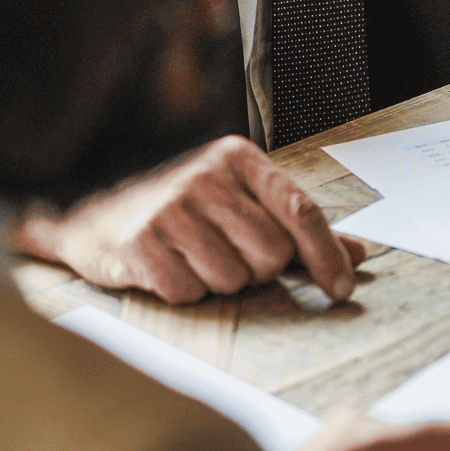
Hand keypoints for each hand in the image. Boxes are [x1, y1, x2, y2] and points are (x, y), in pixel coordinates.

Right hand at [12, 134, 364, 304]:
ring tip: (191, 256)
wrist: (89, 211)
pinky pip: (191, 292)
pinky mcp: (140, 244)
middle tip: (227, 253)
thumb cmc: (177, 208)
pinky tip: (166, 267)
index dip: (327, 257)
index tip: (342, 290)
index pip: (301, 212)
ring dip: (219, 281)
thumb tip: (360, 254)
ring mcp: (170, 209)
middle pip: (272, 254)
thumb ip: (298, 226)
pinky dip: (185, 291)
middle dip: (258, 268)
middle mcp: (206, 177)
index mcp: (238, 158)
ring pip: (234, 279)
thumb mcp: (239, 200)